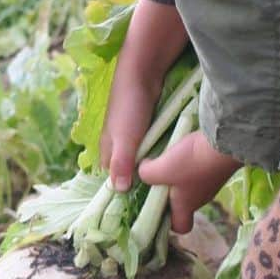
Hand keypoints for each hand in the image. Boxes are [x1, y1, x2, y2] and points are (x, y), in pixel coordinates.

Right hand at [100, 0, 188, 190]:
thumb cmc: (130, 105)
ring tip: (169, 185)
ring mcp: (132, 133)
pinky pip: (152, 147)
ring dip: (151, 170)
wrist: (143, 68)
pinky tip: (172, 161)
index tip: (142, 209)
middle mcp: (117, 143)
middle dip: (140, 184)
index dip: (124, 194)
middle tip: (161, 201)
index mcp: (108, 149)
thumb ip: (121, 163)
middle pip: (126, 170)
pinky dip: (159, 155)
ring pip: (141, 159)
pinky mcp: (147, 124)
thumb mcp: (125, 138)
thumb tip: (119, 191)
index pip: (112, 180)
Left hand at [139, 131, 240, 233]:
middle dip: (167, 192)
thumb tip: (143, 169)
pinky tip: (180, 147)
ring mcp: (210, 181)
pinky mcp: (215, 165)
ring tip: (165, 159)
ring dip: (177, 174)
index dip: (168, 222)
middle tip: (154, 177)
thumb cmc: (192, 162)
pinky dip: (188, 160)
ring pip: (189, 184)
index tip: (155, 207)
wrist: (224, 141)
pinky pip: (197, 168)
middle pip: (182, 202)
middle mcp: (201, 197)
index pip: (181, 226)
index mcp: (187, 205)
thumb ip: (146, 174)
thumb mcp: (161, 170)